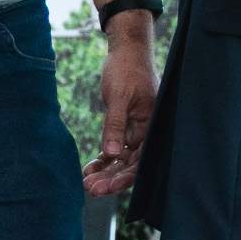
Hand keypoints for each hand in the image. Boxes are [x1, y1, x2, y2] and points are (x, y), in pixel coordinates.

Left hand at [82, 24, 155, 196]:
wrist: (126, 50)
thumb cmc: (127, 69)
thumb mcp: (119, 97)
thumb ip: (116, 126)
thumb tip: (112, 155)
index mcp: (153, 123)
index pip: (142, 158)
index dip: (126, 176)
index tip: (107, 187)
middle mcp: (147, 130)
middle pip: (132, 162)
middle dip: (113, 178)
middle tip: (92, 189)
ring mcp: (136, 129)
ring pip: (122, 158)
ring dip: (106, 171)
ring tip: (87, 183)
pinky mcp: (125, 125)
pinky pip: (115, 147)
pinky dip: (103, 158)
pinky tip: (89, 169)